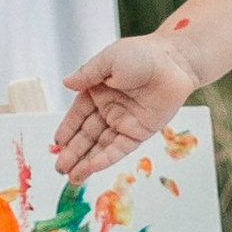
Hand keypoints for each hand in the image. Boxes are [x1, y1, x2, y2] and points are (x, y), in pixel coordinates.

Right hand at [52, 35, 199, 181]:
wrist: (175, 62)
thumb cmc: (143, 54)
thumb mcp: (108, 60)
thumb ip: (87, 74)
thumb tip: (65, 83)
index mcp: (98, 90)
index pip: (77, 115)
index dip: (67, 130)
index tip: (56, 145)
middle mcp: (109, 108)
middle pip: (86, 134)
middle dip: (73, 152)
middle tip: (59, 169)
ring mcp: (124, 121)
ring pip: (100, 145)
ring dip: (86, 161)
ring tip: (71, 177)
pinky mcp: (140, 132)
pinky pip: (119, 148)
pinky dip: (105, 158)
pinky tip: (91, 168)